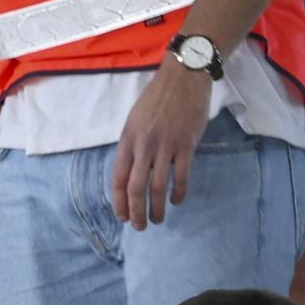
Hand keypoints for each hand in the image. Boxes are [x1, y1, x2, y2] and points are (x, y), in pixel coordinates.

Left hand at [112, 61, 211, 229]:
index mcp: (128, 138)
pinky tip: (177, 202)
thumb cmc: (159, 98)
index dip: (119, 200)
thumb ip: (134, 144)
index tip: (122, 216)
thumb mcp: (136, 119)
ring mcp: (165, 145)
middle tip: (140, 227)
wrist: (183, 77)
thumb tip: (133, 171)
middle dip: (136, 211)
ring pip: (158, 186)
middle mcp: (143, 144)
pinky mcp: (186, 145)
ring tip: (158, 220)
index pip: (118, 176)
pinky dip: (178, 193)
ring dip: (157, 208)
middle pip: (136, 187)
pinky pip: (181, 177)